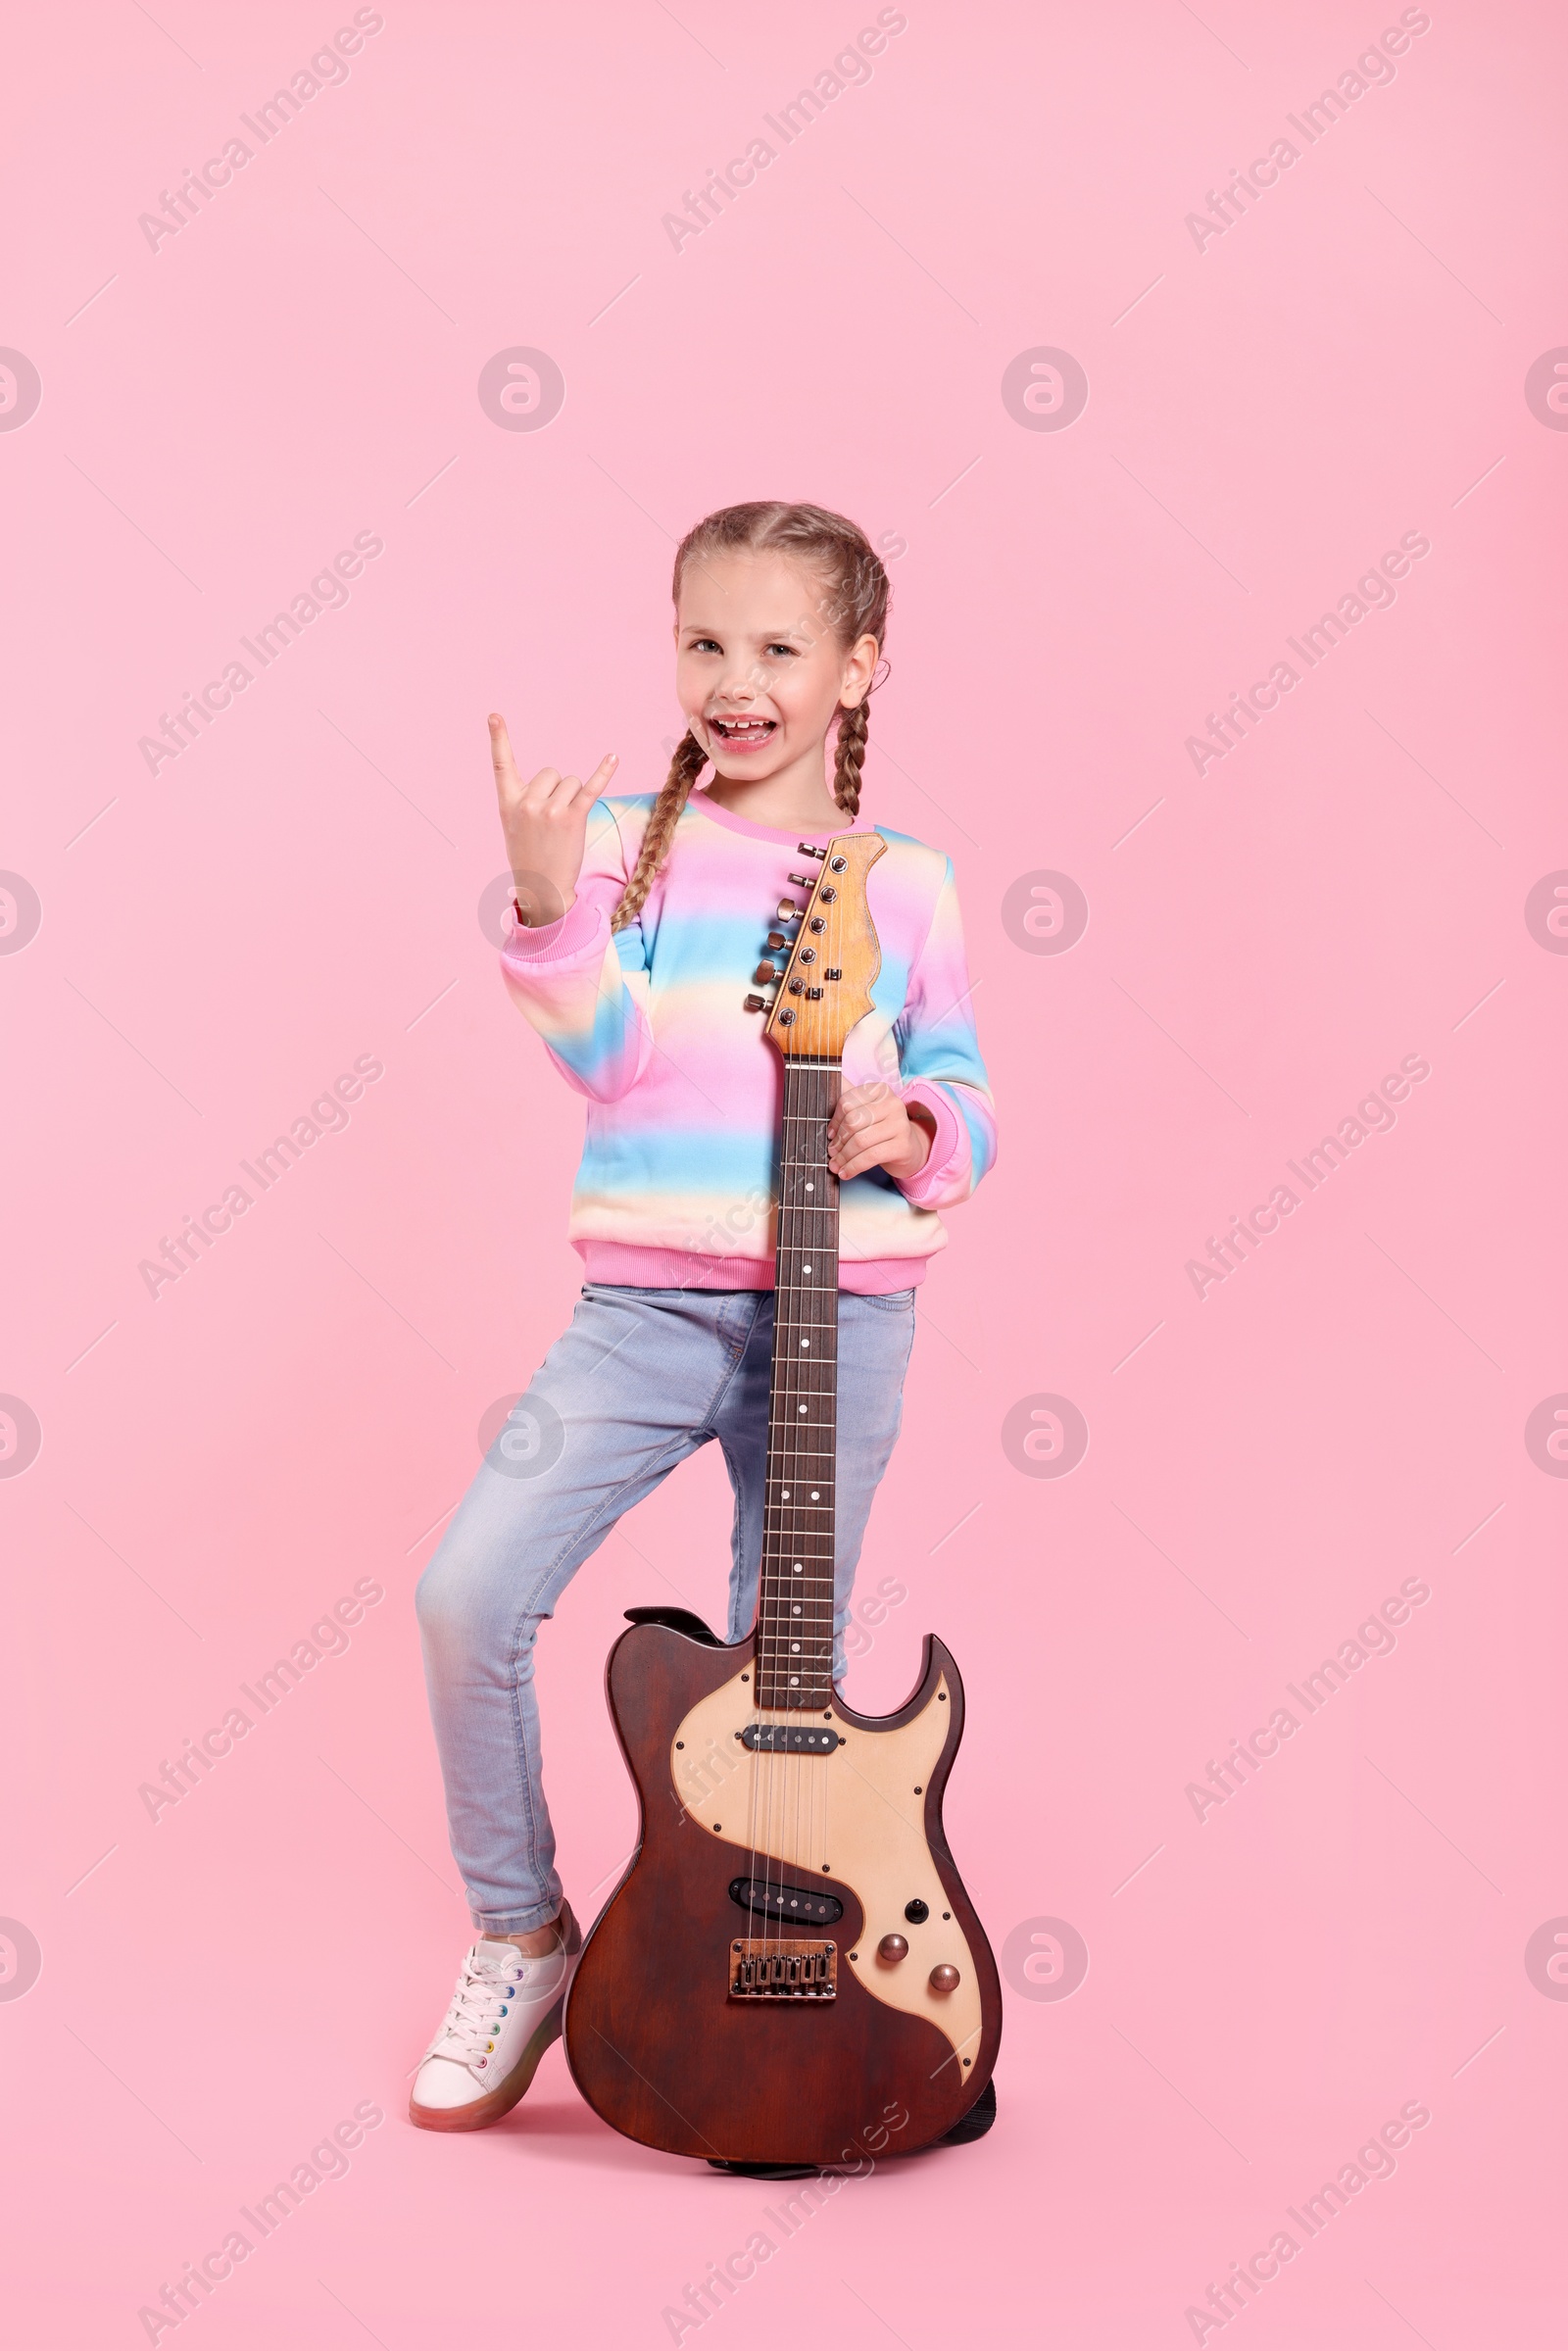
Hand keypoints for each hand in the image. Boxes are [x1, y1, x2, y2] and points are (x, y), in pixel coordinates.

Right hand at [490, 713, 616, 925]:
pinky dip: (603, 773)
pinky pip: (590, 789)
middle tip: (552, 820)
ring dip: (574, 798)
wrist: (542, 888)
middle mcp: (527, 802)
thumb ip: (525, 800)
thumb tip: (554, 782)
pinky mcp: (572, 818)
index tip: (495, 715)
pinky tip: (613, 758)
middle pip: (551, 772)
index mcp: (508, 802)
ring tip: (564, 826)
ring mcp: (550, 810)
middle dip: (557, 790)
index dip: (498, 739)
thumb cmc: (529, 855)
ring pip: (572, 782)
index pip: (501, 765)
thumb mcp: (514, 825)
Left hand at [826, 1083, 934, 1182]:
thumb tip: (827, 1082)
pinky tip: (846, 1172)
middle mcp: (893, 1103)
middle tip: (832, 1153)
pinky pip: (871, 1156)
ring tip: (836, 1165)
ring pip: (860, 1140)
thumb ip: (846, 1101)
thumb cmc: (879, 1130)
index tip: (830, 1135)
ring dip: (843, 1156)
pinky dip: (854, 1167)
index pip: (847, 1102)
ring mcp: (901, 1124)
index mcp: (880, 1090)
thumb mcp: (864, 1112)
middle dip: (839, 1140)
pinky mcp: (903, 1146)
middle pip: (853, 1121)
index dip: (835, 1121)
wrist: (907, 1149)